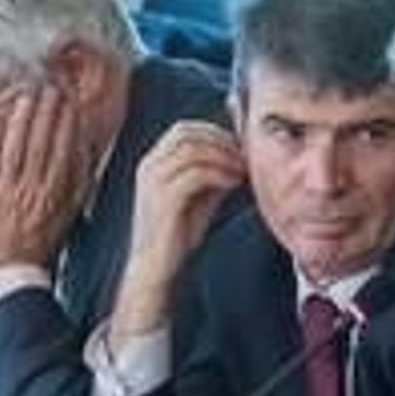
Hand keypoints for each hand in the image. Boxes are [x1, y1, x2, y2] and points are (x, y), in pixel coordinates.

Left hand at [0, 84, 89, 275]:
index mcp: (59, 193)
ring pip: (17, 146)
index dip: (67, 124)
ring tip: (29, 95)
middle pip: (41, 142)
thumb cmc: (44, 239)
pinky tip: (1, 120)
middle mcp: (35, 187)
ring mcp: (9, 187)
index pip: (64, 151)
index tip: (70, 104)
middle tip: (50, 89)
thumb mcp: (72, 212)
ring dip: (23, 118)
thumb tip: (85, 152)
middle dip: (46, 112)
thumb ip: (79, 181)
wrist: (12, 265)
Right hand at [113, 121, 244, 337]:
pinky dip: (220, 174)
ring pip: (191, 150)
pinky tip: (234, 183)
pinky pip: (195, 173)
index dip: (215, 132)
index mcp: (154, 162)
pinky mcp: (163, 199)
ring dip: (223, 156)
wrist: (157, 266)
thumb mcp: (200, 197)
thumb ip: (214, 175)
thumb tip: (240, 157)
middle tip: (245, 156)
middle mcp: (149, 166)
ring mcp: (153, 181)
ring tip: (242, 171)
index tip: (240, 146)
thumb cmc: (178, 233)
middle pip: (186, 133)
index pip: (183, 129)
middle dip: (220, 140)